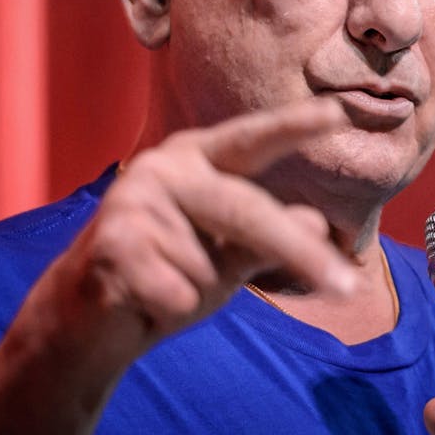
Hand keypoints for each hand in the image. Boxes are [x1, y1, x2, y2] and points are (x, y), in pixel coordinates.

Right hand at [22, 97, 357, 375]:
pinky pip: (177, 289)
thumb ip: (268, 240)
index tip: (339, 112)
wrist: (86, 321)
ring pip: (208, 264)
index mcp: (196, 161)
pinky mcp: (112, 239)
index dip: (292, 126)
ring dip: (199, 292)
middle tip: (348, 290)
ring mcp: (133, 198)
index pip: (251, 142)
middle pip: (247, 210)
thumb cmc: (166, 279)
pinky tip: (142, 300)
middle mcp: (165, 168)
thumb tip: (313, 220)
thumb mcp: (228, 260)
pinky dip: (171, 307)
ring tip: (165, 288)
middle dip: (297, 255)